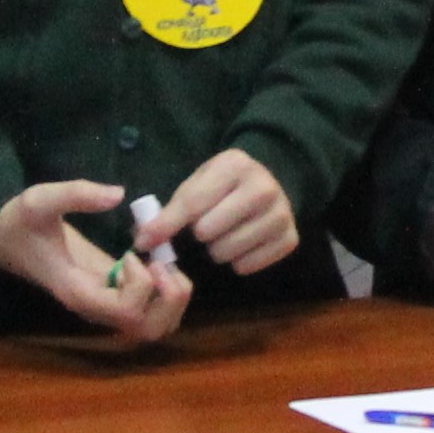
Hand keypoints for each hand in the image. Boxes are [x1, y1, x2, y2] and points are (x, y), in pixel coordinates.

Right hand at [0, 179, 190, 344]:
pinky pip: (152, 311)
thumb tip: (118, 194)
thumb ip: (75, 194)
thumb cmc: (22, 223)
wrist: (9, 240)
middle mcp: (96, 309)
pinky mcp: (115, 297)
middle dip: (167, 298)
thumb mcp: (38, 199)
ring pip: (154, 327)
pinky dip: (166, 293)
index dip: (141, 286)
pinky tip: (156, 262)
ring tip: (162, 263)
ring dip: (172, 299)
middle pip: (146, 330)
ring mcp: (106, 306)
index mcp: (78, 292)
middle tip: (159, 262)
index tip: (132, 254)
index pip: (124, 312)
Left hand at [139, 148, 299, 277]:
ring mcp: (281, 214)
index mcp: (235, 165)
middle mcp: (264, 187)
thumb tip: (143, 240)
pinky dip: (238, 261)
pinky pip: (246, 266)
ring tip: (225, 234)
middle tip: (206, 226)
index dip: (165, 226)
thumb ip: (171, 210)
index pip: (192, 203)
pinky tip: (243, 243)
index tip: (143, 242)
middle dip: (199, 234)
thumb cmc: (224, 186)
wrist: (270, 183)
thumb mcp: (197, 184)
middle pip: (208, 232)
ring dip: (217, 249)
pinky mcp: (290, 239)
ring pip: (226, 252)